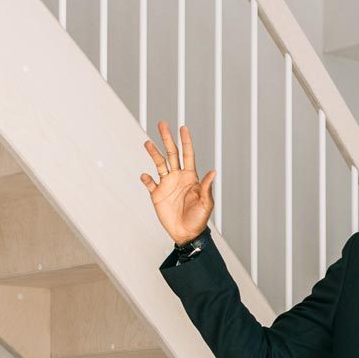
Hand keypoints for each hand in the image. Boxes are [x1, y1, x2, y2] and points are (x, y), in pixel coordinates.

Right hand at [140, 121, 215, 244]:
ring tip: (147, 143)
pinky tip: (145, 176)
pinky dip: (146, 178)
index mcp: (191, 177)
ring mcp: (167, 184)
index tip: (183, 128)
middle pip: (172, 153)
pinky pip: (150, 182)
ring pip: (159, 164)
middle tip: (162, 123)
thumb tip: (213, 171)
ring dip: (153, 153)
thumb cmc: (199, 219)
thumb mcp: (206, 203)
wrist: (187, 233)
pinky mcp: (157, 194)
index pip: (188, 155)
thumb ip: (207, 187)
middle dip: (167, 139)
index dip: (186, 141)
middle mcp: (178, 177)